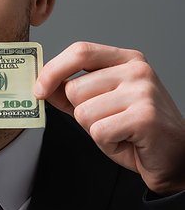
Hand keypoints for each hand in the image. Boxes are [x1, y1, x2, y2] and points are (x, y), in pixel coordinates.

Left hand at [34, 42, 184, 195]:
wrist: (176, 159)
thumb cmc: (137, 131)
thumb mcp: (103, 104)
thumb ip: (73, 92)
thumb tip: (42, 85)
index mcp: (127, 59)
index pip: (80, 51)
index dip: (53, 69)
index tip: (39, 89)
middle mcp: (137, 70)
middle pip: (75, 88)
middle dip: (82, 113)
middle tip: (109, 122)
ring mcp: (143, 92)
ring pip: (83, 112)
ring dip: (95, 131)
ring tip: (120, 132)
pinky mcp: (145, 117)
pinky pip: (99, 132)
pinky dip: (107, 145)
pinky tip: (127, 142)